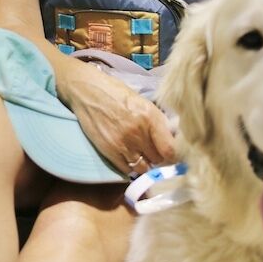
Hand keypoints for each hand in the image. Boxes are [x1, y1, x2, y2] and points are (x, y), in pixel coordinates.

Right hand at [65, 61, 176, 177]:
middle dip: (159, 157)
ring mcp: (123, 144)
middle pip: (158, 159)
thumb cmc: (116, 93)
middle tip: (155, 151)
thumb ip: (158, 121)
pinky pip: (127, 169)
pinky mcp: (109, 151)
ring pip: (144, 168)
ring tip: (142, 154)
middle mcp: (138, 132)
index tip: (174, 155)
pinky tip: (129, 156)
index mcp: (150, 117)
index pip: (170, 149)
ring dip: (145, 163)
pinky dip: (130, 166)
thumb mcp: (143, 102)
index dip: (175, 155)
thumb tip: (173, 138)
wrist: (87, 91)